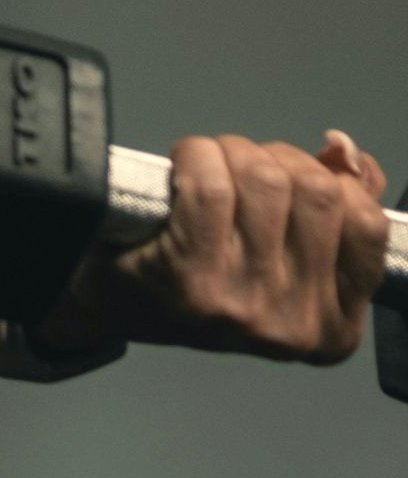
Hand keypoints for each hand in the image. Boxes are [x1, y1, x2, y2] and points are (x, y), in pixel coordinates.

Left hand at [35, 128, 390, 365]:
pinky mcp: (191, 280)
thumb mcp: (283, 255)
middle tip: (239, 168)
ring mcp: (244, 304)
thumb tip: (344, 151)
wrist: (110, 306)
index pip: (367, 225)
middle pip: (316, 192)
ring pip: (266, 181)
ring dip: (232, 153)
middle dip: (275, 158)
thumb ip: (335, 205)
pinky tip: (180, 171)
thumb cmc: (201, 274)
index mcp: (331, 326)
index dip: (336, 181)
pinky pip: (212, 187)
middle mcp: (293, 324)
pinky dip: (195, 157)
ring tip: (209, 168)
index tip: (297, 175)